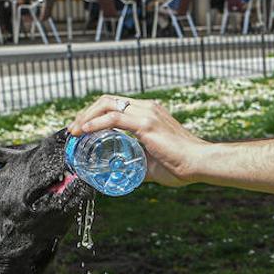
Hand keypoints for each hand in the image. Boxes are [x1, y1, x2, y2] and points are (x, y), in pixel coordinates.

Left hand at [67, 95, 205, 187]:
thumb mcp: (153, 164)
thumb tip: (124, 173)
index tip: (82, 128)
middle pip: (108, 100)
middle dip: (86, 113)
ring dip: (86, 117)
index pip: (116, 104)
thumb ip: (138, 164)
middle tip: (74, 129)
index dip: (95, 114)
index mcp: (150, 113)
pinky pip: (114, 119)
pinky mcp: (147, 125)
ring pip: (107, 105)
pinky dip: (95, 124)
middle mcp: (148, 108)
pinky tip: (85, 131)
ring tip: (75, 131)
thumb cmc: (181, 165)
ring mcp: (147, 114)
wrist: (199, 163)